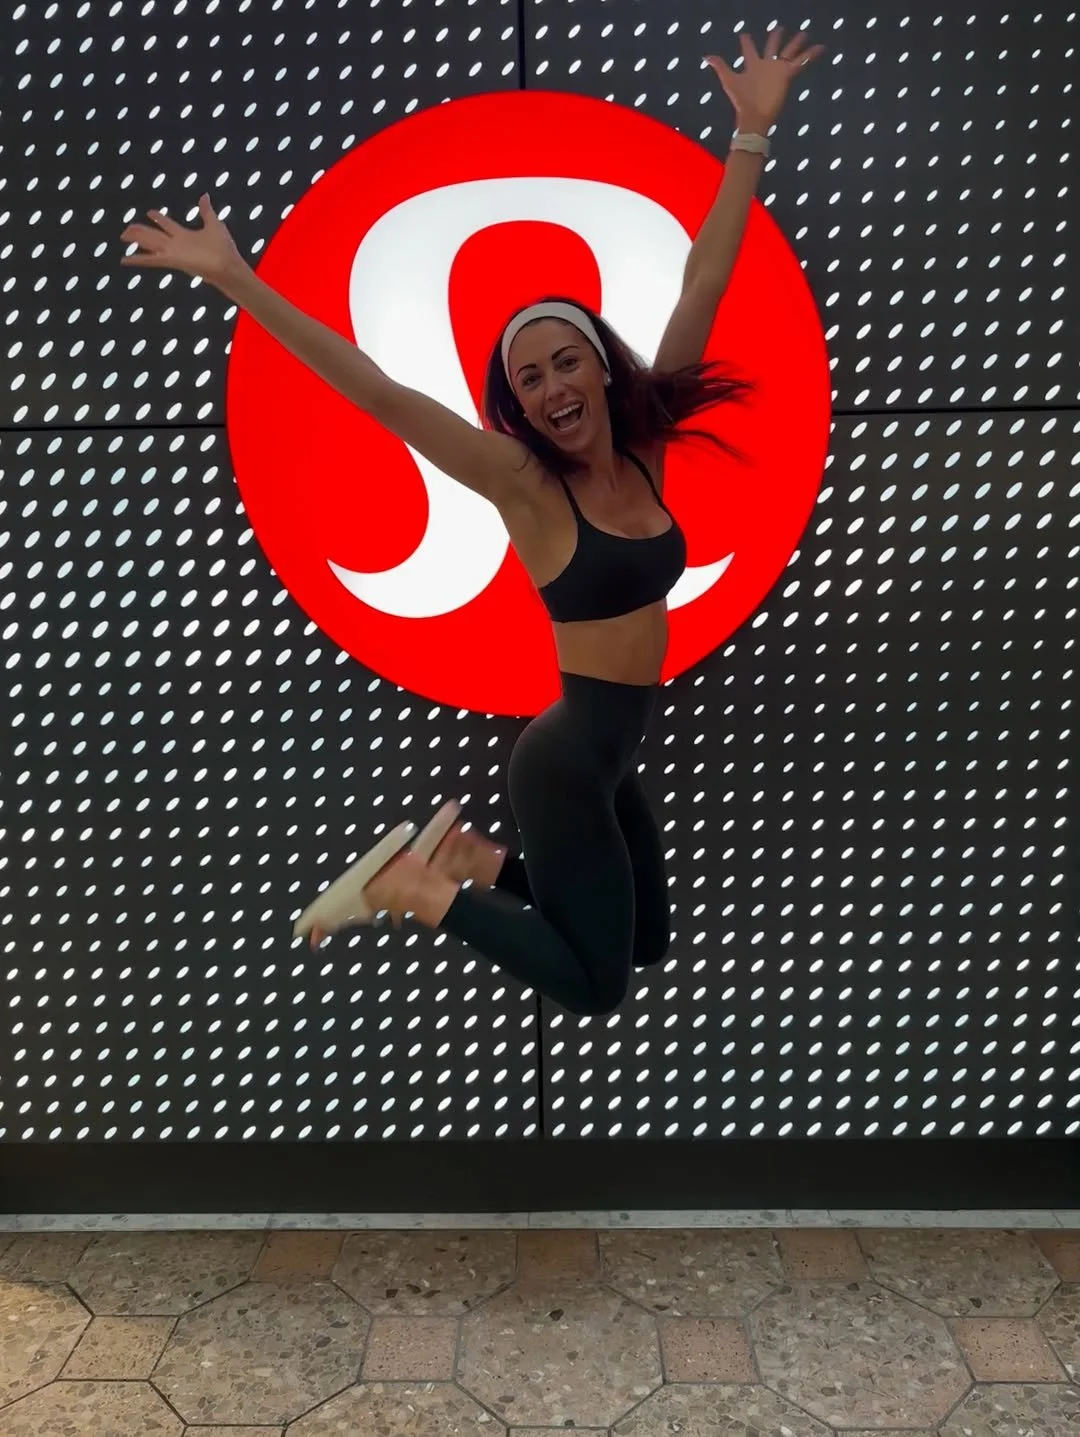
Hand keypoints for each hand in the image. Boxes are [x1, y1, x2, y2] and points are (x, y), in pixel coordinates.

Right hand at [119, 193, 245, 285]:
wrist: (228, 266)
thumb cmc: (224, 248)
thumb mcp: (214, 224)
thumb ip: (206, 211)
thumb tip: (204, 196)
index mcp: (185, 236)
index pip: (168, 224)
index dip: (159, 218)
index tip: (149, 212)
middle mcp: (176, 244)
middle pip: (154, 235)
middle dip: (141, 231)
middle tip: (127, 228)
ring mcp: (173, 253)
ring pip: (150, 244)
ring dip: (136, 239)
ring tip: (122, 236)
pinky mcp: (172, 261)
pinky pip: (151, 260)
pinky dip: (137, 260)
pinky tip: (124, 260)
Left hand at [705, 28, 824, 132]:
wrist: (754, 117)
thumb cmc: (742, 100)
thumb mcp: (729, 80)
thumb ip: (720, 67)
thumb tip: (706, 56)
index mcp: (752, 66)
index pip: (749, 50)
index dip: (746, 41)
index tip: (744, 34)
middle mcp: (766, 66)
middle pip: (772, 47)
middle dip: (776, 37)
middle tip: (780, 28)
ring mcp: (777, 70)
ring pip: (789, 52)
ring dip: (796, 43)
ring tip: (804, 33)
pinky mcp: (787, 75)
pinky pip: (801, 63)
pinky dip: (811, 55)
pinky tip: (821, 47)